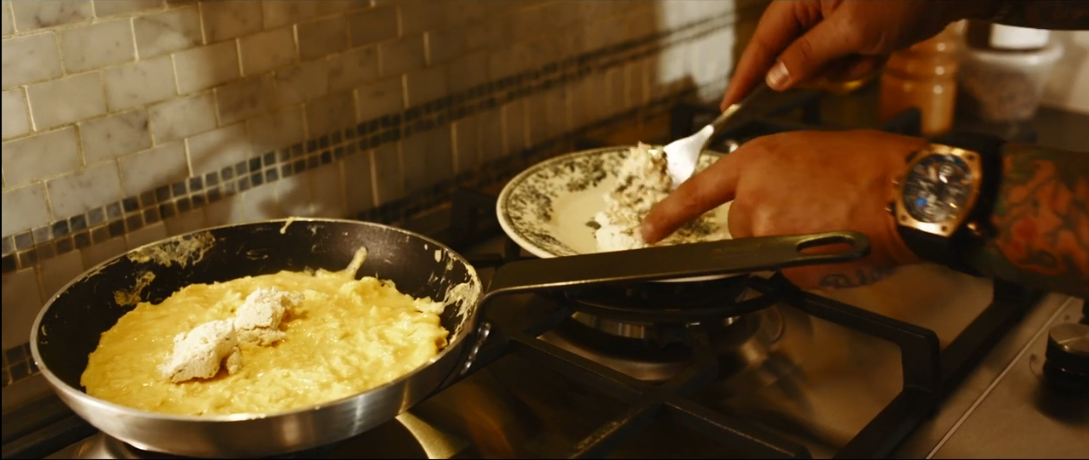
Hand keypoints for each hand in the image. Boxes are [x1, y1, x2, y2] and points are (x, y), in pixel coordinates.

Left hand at [641, 130, 927, 289]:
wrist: (907, 191)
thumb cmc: (871, 164)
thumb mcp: (809, 151)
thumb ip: (775, 177)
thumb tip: (772, 199)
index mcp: (755, 162)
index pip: (697, 192)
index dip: (669, 214)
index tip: (649, 231)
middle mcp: (752, 198)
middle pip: (742, 230)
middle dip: (770, 229)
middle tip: (813, 213)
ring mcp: (768, 234)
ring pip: (768, 253)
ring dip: (792, 248)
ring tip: (832, 224)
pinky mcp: (789, 265)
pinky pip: (792, 273)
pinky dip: (812, 266)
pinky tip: (838, 243)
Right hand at [721, 0, 990, 109]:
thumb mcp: (854, 28)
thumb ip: (808, 55)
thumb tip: (774, 79)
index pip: (762, 42)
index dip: (745, 75)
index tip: (728, 105)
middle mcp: (810, 10)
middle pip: (791, 60)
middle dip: (823, 68)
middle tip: (855, 52)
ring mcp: (830, 23)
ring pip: (818, 68)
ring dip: (847, 68)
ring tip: (874, 46)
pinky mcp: (849, 34)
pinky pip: (841, 66)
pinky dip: (861, 64)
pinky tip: (881, 47)